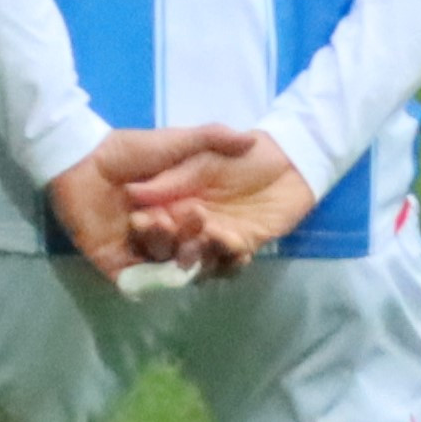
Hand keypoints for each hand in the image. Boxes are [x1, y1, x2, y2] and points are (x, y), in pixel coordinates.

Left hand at [46, 124, 259, 280]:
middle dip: (198, 243)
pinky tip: (153, 260)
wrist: (83, 159)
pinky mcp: (114, 263)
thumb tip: (251, 140)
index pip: (209, 235)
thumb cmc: (130, 150)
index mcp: (180, 212)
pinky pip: (135, 280)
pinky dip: (147, 278)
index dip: (226, 240)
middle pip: (188, 252)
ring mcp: (138, 251)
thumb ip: (212, 138)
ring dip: (168, 246)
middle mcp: (163, 235)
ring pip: (162, 262)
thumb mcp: (177, 141)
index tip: (240, 236)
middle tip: (202, 223)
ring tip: (160, 221)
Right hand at [122, 131, 319, 278]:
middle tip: (178, 234)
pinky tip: (237, 252)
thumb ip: (172, 178)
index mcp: (174, 204)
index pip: (153, 222)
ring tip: (210, 238)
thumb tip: (132, 191)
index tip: (143, 222)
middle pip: (172, 247)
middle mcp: (190, 227)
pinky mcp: (242, 247)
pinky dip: (230, 262)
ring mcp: (215, 239)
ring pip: (199, 260)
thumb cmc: (242, 156)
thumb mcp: (202, 161)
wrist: (288, 161)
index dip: (146, 226)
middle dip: (172, 243)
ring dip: (200, 254)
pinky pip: (230, 264)